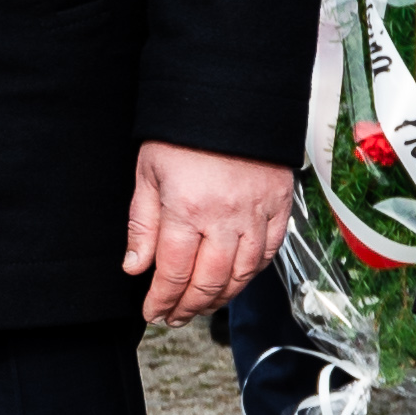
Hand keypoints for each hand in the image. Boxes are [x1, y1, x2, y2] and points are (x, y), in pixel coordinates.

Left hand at [125, 139, 292, 327]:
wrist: (230, 97)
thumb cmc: (182, 134)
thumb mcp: (148, 174)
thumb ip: (142, 225)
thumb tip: (135, 267)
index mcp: (186, 210)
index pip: (173, 273)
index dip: (161, 300)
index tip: (152, 311)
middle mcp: (225, 219)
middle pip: (209, 282)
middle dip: (188, 307)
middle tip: (173, 317)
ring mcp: (257, 215)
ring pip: (242, 275)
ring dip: (221, 298)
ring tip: (201, 305)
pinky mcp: (280, 207)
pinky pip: (269, 254)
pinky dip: (252, 274)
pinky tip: (235, 281)